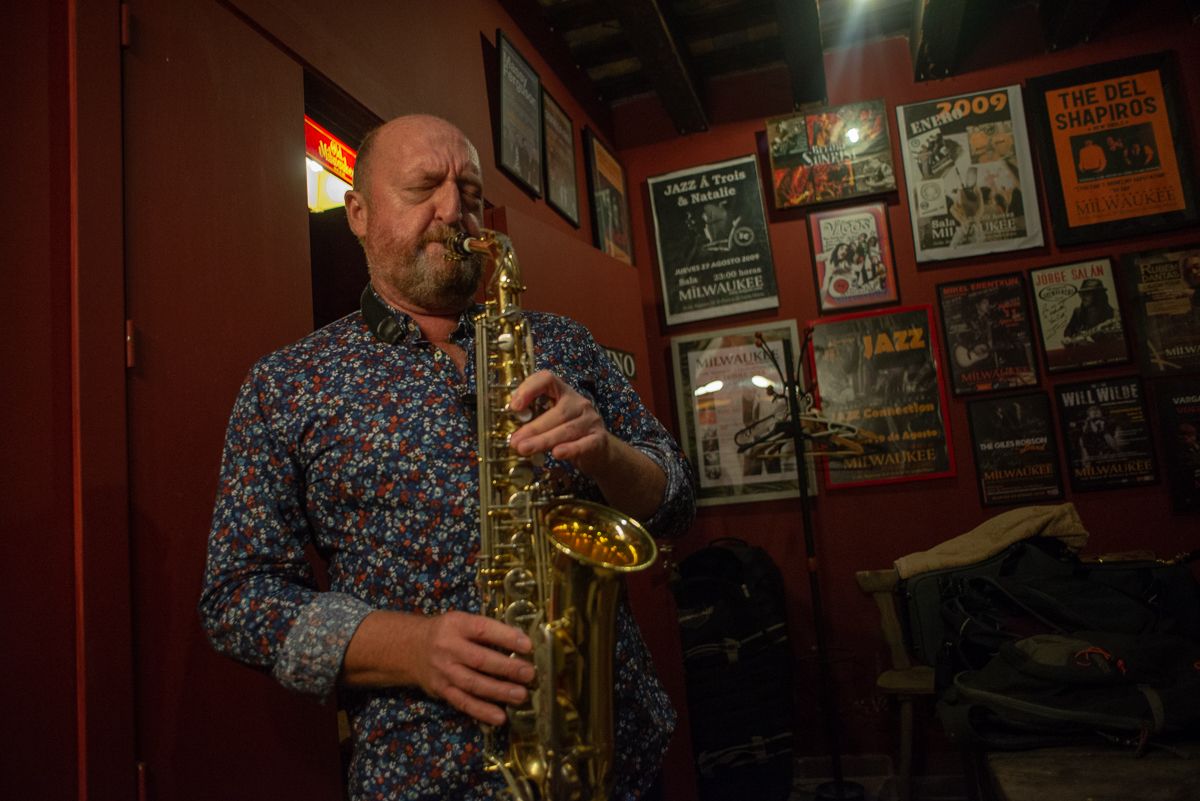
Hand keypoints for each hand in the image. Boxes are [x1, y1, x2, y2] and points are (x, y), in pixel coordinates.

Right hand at [342, 609, 533, 726]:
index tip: (528, 645)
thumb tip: (521, 640)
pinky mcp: (441, 690)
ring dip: (499, 692)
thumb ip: (486, 630)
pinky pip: (463, 702)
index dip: (506, 637)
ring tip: (521, 695)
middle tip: (529, 674)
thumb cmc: (446, 633)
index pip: (483, 629)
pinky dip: (482, 711)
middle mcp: (448, 648)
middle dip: (507, 668)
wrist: (410, 648)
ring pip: (473, 684)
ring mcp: (443, 671)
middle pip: (480, 660)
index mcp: (456, 624)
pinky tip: (500, 717)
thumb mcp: (462, 621)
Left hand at [507, 370, 610, 473]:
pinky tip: (556, 454)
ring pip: (567, 430)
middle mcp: (579, 403)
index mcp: (563, 392)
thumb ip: (534, 420)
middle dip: (533, 427)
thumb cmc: (567, 433)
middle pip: (557, 412)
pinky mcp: (598, 440)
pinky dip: (570, 449)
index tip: (515, 407)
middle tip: (515, 441)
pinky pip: (583, 444)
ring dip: (543, 440)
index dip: (530, 388)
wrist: (598, 450)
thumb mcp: (551, 421)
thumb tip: (510, 431)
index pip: (547, 379)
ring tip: (524, 449)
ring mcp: (590, 421)